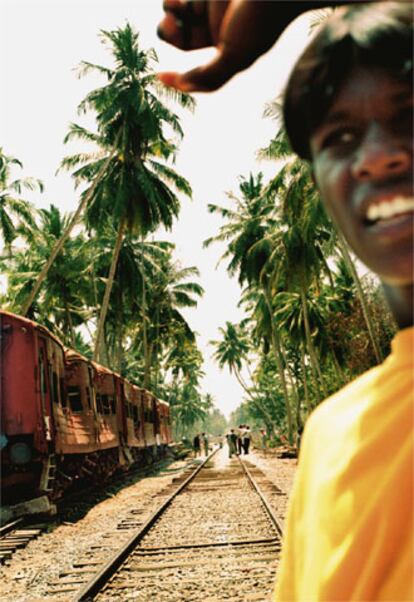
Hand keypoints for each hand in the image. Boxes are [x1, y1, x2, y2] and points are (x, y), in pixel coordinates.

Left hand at [157, 0, 301, 91]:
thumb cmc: (258, 19)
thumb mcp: (236, 55)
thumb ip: (210, 76)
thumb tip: (183, 87)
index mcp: (226, 53)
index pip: (197, 72)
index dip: (176, 78)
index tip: (159, 75)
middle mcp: (215, 30)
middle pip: (178, 38)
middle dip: (168, 32)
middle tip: (170, 23)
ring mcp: (210, 5)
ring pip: (176, 12)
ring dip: (168, 10)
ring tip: (174, 4)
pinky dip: (173, 0)